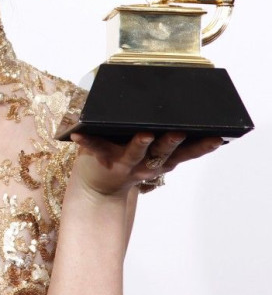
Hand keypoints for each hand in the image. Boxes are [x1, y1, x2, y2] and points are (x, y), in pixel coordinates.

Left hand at [70, 132, 222, 196]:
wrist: (98, 189)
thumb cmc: (126, 160)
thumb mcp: (150, 153)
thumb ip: (162, 135)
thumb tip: (173, 105)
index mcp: (161, 159)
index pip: (186, 153)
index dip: (202, 147)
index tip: (217, 137)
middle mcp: (147, 164)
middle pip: (163, 153)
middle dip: (172, 142)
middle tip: (180, 131)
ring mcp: (126, 163)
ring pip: (136, 153)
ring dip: (141, 143)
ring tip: (145, 134)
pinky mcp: (104, 160)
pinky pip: (96, 149)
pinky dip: (87, 141)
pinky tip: (77, 134)